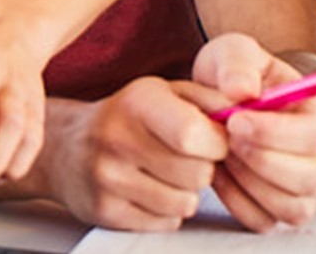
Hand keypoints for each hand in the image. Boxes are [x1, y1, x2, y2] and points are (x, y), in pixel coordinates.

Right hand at [34, 79, 226, 230]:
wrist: (67, 146)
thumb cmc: (129, 116)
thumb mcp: (166, 92)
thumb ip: (209, 100)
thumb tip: (247, 115)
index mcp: (137, 101)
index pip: (194, 134)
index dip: (216, 142)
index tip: (213, 139)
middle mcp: (118, 138)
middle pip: (196, 174)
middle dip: (203, 168)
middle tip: (187, 157)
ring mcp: (109, 178)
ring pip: (185, 203)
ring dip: (186, 191)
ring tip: (166, 172)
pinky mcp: (105, 212)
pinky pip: (165, 223)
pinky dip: (167, 211)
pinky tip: (150, 189)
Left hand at [192, 34, 315, 230]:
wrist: (214, 94)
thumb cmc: (233, 71)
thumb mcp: (234, 51)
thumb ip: (239, 63)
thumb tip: (243, 91)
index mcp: (312, 113)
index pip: (311, 135)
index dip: (274, 133)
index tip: (235, 121)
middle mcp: (314, 154)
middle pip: (310, 179)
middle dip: (263, 162)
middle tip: (227, 140)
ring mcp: (296, 186)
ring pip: (292, 208)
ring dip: (252, 184)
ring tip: (223, 154)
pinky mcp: (272, 207)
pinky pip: (264, 221)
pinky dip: (238, 202)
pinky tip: (219, 173)